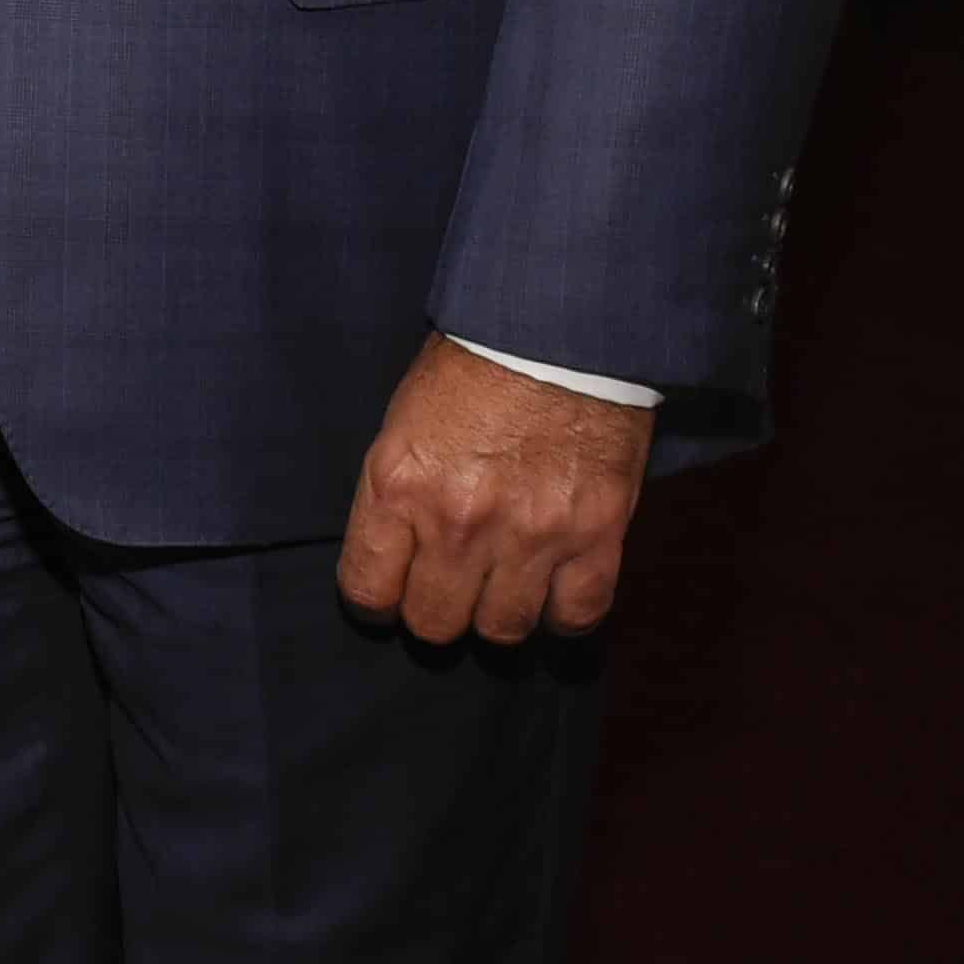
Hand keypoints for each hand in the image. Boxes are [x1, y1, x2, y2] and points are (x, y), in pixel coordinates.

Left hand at [337, 338, 651, 643]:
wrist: (559, 333)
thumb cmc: (473, 366)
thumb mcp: (404, 422)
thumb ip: (398, 492)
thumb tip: (394, 550)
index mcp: (398, 486)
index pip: (367, 589)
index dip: (374, 601)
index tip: (386, 595)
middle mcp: (459, 523)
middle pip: (434, 622)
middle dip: (435, 612)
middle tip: (446, 589)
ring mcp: (531, 535)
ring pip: (503, 630)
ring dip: (498, 615)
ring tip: (500, 588)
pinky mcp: (596, 537)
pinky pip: (577, 615)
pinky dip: (564, 613)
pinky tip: (553, 593)